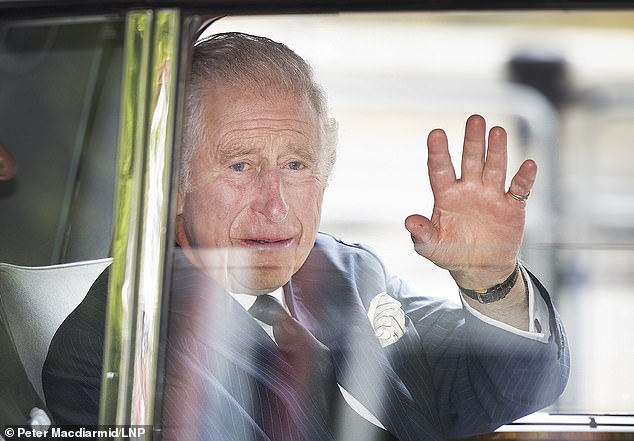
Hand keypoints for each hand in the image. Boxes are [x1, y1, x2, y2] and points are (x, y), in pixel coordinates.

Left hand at [405, 114, 535, 288]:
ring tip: (497, 131)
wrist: (479, 269)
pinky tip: (528, 165)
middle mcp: (469, 189)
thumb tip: (409, 221)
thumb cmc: (450, 253)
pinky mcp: (512, 207)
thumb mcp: (431, 248)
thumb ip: (421, 235)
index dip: (438, 152)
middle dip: (472, 141)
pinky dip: (524, 178)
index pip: (440, 170)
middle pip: (471, 160)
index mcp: (446, 196)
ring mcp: (491, 196)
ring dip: (496, 151)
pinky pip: (519, 189)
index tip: (436, 133)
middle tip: (475, 119)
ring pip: (494, 168)